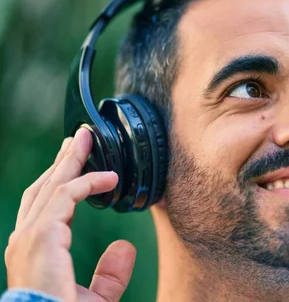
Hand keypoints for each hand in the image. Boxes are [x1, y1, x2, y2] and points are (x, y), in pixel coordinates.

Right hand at [4, 129, 136, 301]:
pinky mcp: (42, 236)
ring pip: (53, 186)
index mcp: (34, 252)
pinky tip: (111, 177)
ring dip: (72, 159)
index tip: (76, 163)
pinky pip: (66, 196)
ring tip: (88, 138)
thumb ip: (109, 274)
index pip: (44, 206)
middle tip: (79, 137)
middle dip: (63, 160)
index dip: (60, 181)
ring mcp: (31, 237)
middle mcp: (26, 240)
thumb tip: (126, 248)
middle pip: (44, 188)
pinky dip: (89, 182)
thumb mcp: (94, 297)